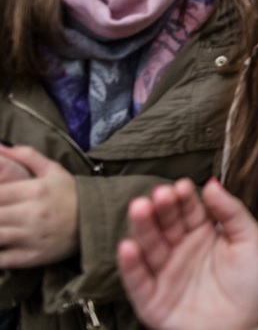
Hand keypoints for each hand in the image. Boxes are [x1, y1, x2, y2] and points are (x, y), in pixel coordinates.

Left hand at [0, 144, 77, 267]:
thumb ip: (26, 156)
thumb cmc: (70, 194)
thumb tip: (0, 146)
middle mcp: (31, 214)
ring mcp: (31, 237)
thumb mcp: (53, 170)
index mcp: (35, 191)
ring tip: (0, 225)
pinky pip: (2, 260)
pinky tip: (1, 245)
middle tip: (0, 212)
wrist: (97, 221)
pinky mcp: (32, 257)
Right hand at [119, 179, 257, 329]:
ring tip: (140, 209)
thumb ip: (231, 212)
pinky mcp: (152, 298)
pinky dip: (130, 265)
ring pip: (149, 246)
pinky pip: (138, 280)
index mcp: (202, 233)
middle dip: (161, 208)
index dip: (183, 198)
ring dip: (143, 227)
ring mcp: (165, 273)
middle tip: (160, 195)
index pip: (188, 210)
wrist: (249, 324)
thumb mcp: (250, 240)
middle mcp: (179, 250)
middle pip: (165, 224)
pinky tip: (128, 247)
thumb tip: (213, 184)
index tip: (181, 186)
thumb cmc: (251, 283)